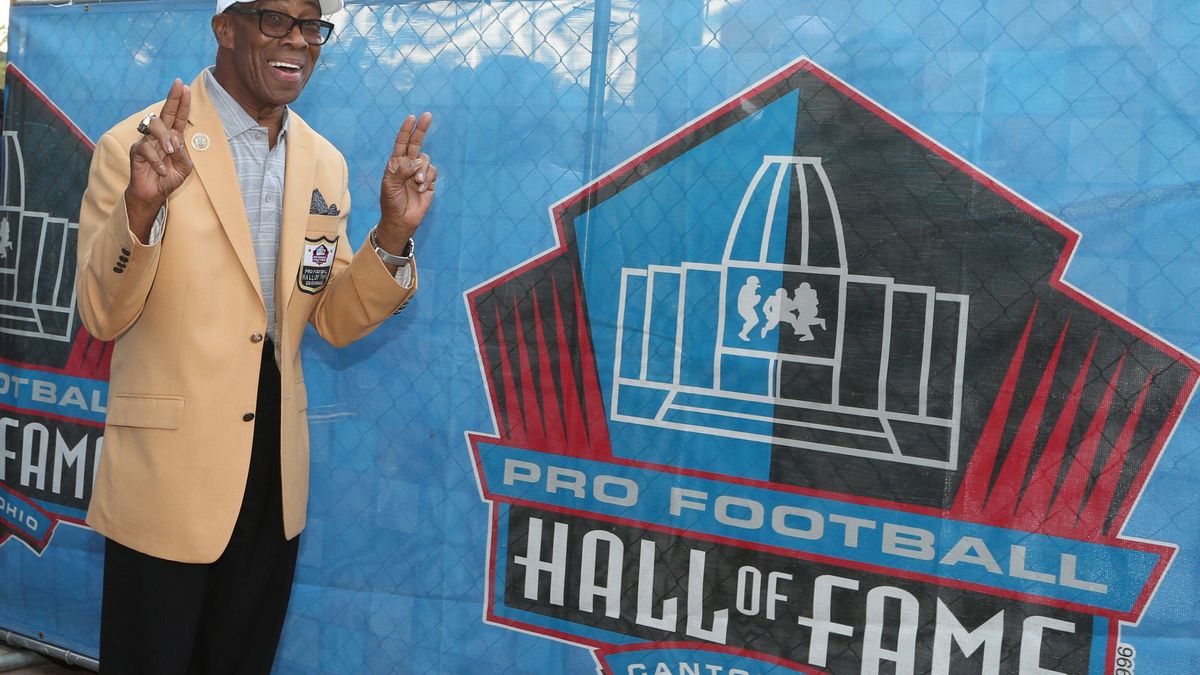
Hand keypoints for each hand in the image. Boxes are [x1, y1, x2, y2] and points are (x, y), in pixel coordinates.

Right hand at [126, 79, 192, 238]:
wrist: (153, 194)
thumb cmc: (169, 178)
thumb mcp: (184, 167)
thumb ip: (184, 153)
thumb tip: (175, 140)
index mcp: (173, 138)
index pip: (178, 117)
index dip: (182, 102)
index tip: (185, 87)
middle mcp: (160, 136)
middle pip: (165, 112)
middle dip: (173, 98)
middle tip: (179, 85)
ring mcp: (147, 141)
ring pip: (155, 126)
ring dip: (165, 138)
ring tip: (170, 152)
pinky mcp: (137, 151)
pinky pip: (147, 148)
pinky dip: (158, 161)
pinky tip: (161, 170)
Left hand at [377, 112, 436, 251]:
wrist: (401, 220)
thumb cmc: (391, 202)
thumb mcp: (390, 185)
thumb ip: (402, 170)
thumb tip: (417, 161)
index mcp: (395, 163)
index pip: (402, 143)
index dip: (407, 130)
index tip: (411, 118)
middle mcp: (408, 165)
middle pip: (417, 143)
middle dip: (422, 130)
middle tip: (427, 116)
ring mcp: (420, 173)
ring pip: (427, 160)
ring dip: (422, 171)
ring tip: (417, 184)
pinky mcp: (430, 182)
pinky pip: (433, 173)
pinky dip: (428, 180)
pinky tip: (421, 189)